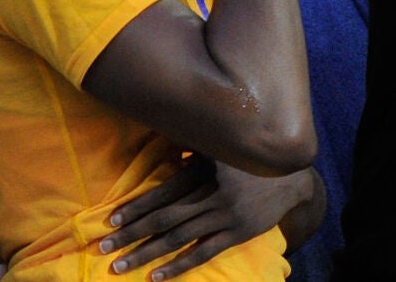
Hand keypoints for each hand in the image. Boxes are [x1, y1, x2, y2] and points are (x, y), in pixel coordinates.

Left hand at [101, 157, 316, 278]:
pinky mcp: (239, 233)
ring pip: (180, 239)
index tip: (111, 221)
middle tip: (102, 248)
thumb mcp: (222, 146)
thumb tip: (160, 128)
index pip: (164, 193)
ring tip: (119, 265)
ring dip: (147, 254)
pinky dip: (179, 265)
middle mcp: (215, 195)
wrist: (292, 177)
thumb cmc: (249, 159)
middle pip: (165, 219)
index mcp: (207, 171)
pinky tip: (157, 276)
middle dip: (131, 234)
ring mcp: (227, 217)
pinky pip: (205, 252)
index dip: (137, 207)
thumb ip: (193, 145)